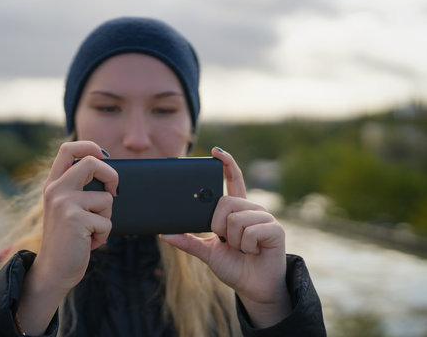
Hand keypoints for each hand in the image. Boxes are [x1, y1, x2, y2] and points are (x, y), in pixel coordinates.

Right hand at [17, 141, 117, 334]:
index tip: (104, 155)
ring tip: (91, 230)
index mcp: (53, 184)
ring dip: (107, 218)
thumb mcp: (69, 209)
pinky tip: (89, 242)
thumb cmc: (68, 239)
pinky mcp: (75, 219)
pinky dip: (104, 235)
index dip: (89, 146)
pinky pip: (107, 221)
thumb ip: (80, 190)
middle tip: (114, 192)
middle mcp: (56, 190)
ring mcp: (64, 203)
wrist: (53, 270)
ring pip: (106, 198)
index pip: (68, 149)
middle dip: (112, 176)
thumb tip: (110, 175)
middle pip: (92, 163)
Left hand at [160, 147, 290, 327]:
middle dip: (219, 226)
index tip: (215, 151)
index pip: (233, 180)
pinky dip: (246, 246)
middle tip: (227, 241)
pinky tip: (254, 251)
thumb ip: (188, 241)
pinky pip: (250, 232)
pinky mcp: (275, 230)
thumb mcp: (207, 252)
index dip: (226, 164)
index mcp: (237, 210)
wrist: (253, 288)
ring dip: (233, 241)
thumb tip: (164, 233)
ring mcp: (265, 218)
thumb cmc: (234, 266)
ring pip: (235, 219)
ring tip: (242, 249)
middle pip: (226, 202)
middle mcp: (252, 209)